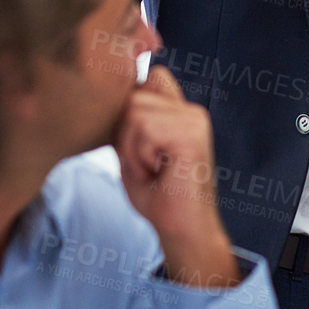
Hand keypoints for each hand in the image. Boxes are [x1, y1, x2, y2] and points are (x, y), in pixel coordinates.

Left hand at [114, 66, 238, 286]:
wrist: (181, 230)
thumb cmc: (158, 196)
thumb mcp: (133, 150)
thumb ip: (129, 121)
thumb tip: (113, 95)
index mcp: (182, 112)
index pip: (150, 78)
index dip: (132, 112)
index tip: (142, 150)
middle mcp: (192, 111)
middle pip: (133, 98)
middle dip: (126, 136)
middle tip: (146, 165)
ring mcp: (195, 121)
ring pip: (135, 114)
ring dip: (133, 149)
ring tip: (153, 170)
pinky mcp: (192, 136)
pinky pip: (146, 130)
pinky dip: (141, 156)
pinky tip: (159, 173)